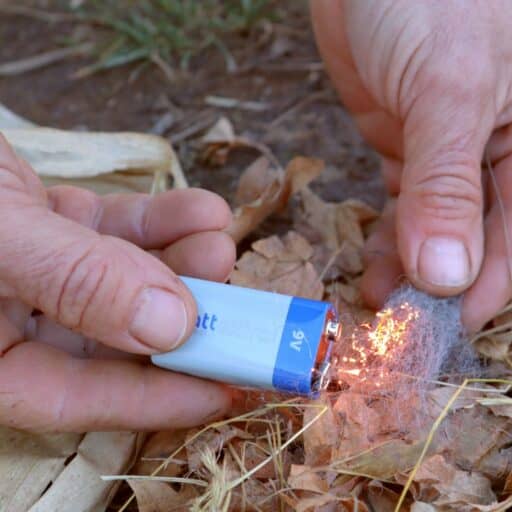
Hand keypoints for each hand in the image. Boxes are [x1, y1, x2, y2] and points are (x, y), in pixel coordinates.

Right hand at [0, 135, 235, 431]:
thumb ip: (75, 282)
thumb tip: (169, 326)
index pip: (79, 396)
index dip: (159, 398)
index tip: (230, 387)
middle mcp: (6, 325)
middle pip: (113, 341)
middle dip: (184, 316)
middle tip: (238, 297)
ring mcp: (29, 276)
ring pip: (122, 284)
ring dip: (180, 262)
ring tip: (219, 237)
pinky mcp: (46, 229)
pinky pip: (112, 235)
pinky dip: (157, 223)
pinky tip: (199, 210)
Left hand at [311, 0, 511, 329]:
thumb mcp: (449, 90)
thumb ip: (448, 184)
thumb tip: (449, 276)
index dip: (494, 276)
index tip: (458, 325)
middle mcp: (505, 140)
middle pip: (484, 228)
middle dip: (450, 279)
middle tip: (411, 328)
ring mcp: (452, 144)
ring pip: (441, 223)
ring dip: (414, 266)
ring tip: (383, 307)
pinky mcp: (406, 141)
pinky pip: (404, 203)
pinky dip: (390, 238)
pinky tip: (372, 269)